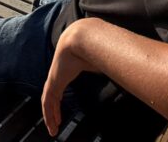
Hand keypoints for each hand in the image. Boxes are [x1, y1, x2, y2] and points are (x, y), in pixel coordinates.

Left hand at [41, 20, 94, 136]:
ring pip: (48, 102)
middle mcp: (58, 75)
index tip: (60, 109)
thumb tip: (120, 68)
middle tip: (56, 123)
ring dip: (50, 116)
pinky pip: (48, 103)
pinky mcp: (53, 82)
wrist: (82, 37)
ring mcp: (54, 79)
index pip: (59, 88)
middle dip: (53, 111)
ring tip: (53, 129)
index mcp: (67, 69)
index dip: (59, 100)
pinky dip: (49, 114)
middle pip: (52, 97)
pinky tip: (52, 124)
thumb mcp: (99, 60)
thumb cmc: (92, 46)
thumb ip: (105, 66)